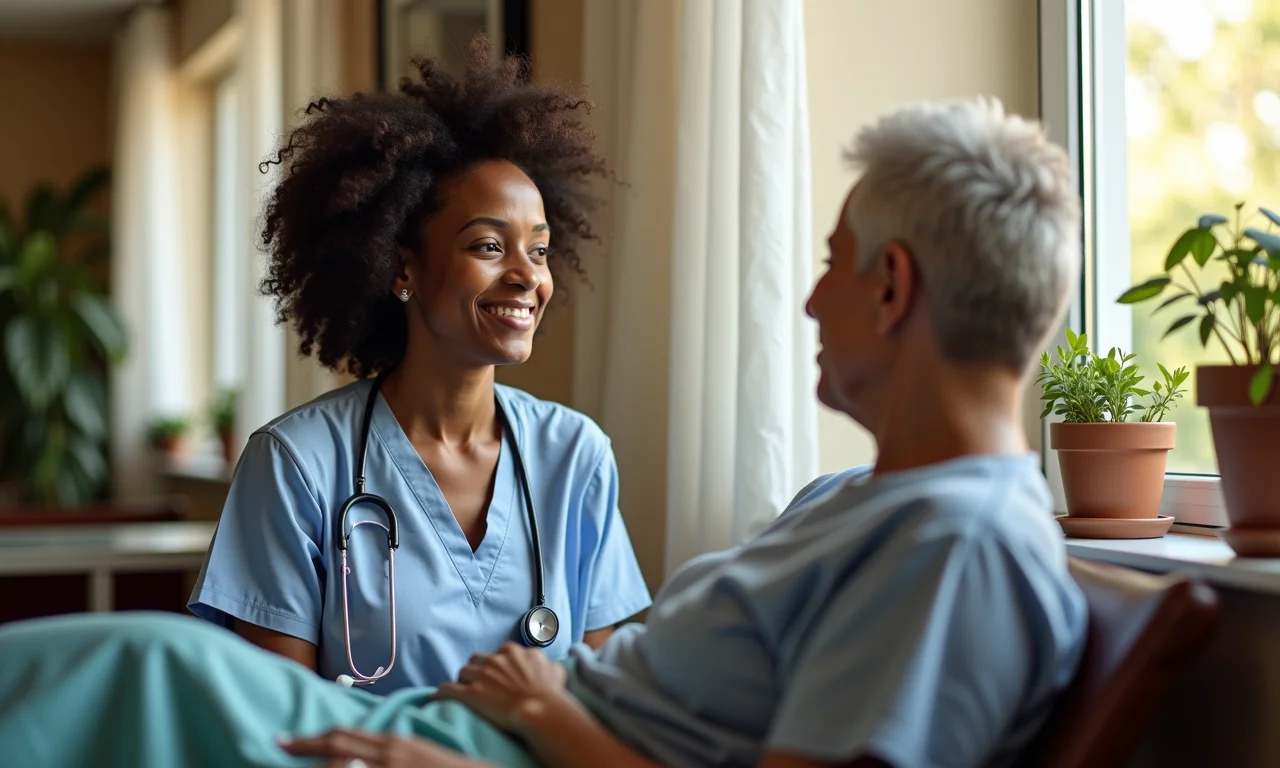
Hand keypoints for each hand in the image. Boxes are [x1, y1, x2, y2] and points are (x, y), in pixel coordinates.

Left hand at [279, 729, 487, 767]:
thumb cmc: (447, 767)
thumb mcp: (416, 751)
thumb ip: (390, 750)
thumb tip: (365, 751)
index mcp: (392, 742)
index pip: (343, 736)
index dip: (312, 738)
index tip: (287, 740)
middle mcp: (388, 753)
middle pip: (337, 747)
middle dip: (305, 746)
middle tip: (280, 745)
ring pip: (344, 765)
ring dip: (322, 767)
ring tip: (301, 766)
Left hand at [433, 642, 571, 733]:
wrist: (540, 710)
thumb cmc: (550, 693)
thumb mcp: (556, 671)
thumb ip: (548, 664)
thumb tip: (550, 665)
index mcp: (514, 652)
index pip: (501, 652)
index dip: (498, 663)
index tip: (499, 672)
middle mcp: (495, 660)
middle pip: (478, 659)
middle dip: (478, 669)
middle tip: (480, 682)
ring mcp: (481, 676)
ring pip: (463, 672)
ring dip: (463, 681)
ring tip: (463, 691)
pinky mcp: (470, 694)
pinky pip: (448, 690)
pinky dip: (441, 694)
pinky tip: (436, 699)